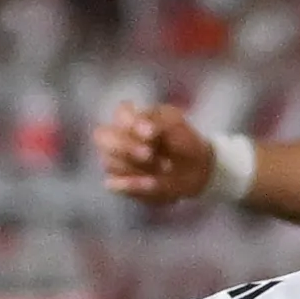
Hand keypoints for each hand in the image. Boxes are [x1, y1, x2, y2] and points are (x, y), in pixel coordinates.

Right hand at [95, 99, 214, 203]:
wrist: (197, 172)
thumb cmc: (185, 143)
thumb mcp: (180, 128)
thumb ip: (163, 125)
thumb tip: (150, 130)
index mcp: (134, 118)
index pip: (120, 114)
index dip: (131, 123)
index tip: (152, 133)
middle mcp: (119, 138)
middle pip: (102, 137)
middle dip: (125, 147)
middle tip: (149, 155)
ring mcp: (116, 161)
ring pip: (108, 161)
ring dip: (135, 166)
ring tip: (166, 169)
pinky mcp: (120, 183)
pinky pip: (113, 184)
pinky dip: (130, 184)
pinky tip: (152, 183)